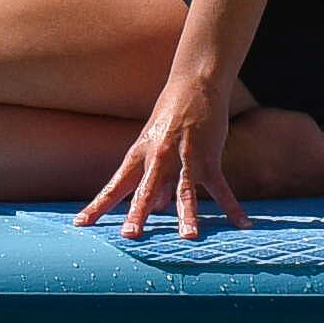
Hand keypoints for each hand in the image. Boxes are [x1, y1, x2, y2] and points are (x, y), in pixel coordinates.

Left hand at [82, 59, 252, 242]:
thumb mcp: (154, 146)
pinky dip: (233, 207)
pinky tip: (243, 224)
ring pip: (185, 190)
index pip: (114, 185)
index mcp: (139, 155)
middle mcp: (159, 157)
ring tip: (188, 237)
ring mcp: (185, 158)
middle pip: (145, 190)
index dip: (98, 206)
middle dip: (138, 213)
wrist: (194, 85)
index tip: (80, 224)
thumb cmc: (170, 117)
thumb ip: (154, 179)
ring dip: (187, 215)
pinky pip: (221, 188)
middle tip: (131, 236)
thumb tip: (155, 208)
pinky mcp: (209, 158)